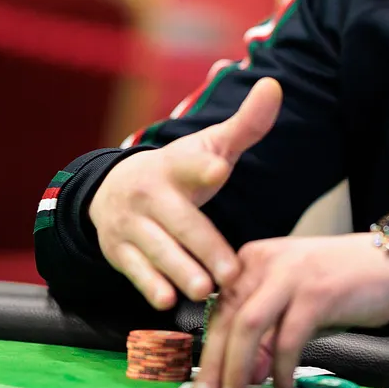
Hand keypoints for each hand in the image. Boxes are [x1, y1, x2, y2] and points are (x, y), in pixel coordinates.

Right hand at [89, 77, 282, 308]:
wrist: (114, 190)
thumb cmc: (179, 172)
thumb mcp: (210, 147)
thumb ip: (246, 124)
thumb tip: (274, 85)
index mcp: (177, 165)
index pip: (191, 163)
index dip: (205, 166)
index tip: (218, 168)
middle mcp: (151, 193)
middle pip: (180, 222)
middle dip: (204, 247)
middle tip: (230, 273)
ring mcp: (132, 223)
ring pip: (158, 250)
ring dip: (180, 271)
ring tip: (203, 290)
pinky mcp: (120, 250)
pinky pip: (135, 271)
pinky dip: (150, 286)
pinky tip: (166, 301)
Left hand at [194, 232, 388, 387]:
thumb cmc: (340, 286)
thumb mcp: (293, 304)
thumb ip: (267, 335)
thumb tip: (245, 376)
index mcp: (252, 261)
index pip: (218, 310)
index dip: (207, 351)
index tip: (202, 386)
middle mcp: (265, 262)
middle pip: (227, 319)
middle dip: (214, 365)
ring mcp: (290, 274)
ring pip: (248, 327)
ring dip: (238, 369)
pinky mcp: (316, 292)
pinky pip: (288, 338)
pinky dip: (282, 368)